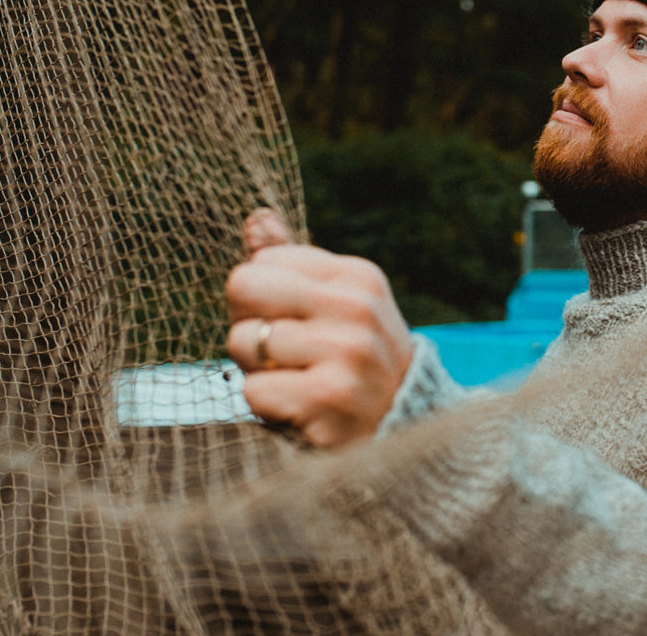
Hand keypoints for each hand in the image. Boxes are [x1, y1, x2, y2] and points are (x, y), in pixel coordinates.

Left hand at [225, 212, 413, 447]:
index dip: (262, 296)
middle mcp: (357, 307)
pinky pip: (254, 389)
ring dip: (256, 369)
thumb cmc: (354, 359)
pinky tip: (299, 408)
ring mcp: (347, 352)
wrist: (403, 430)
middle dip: (248, 323)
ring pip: (243, 341)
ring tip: (295, 381)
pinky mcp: (330, 397)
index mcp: (356, 276)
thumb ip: (292, 262)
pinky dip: (266, 405)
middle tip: (280, 351)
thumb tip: (257, 217)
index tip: (294, 322)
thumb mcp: (336, 304)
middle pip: (243, 286)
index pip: (262, 260)